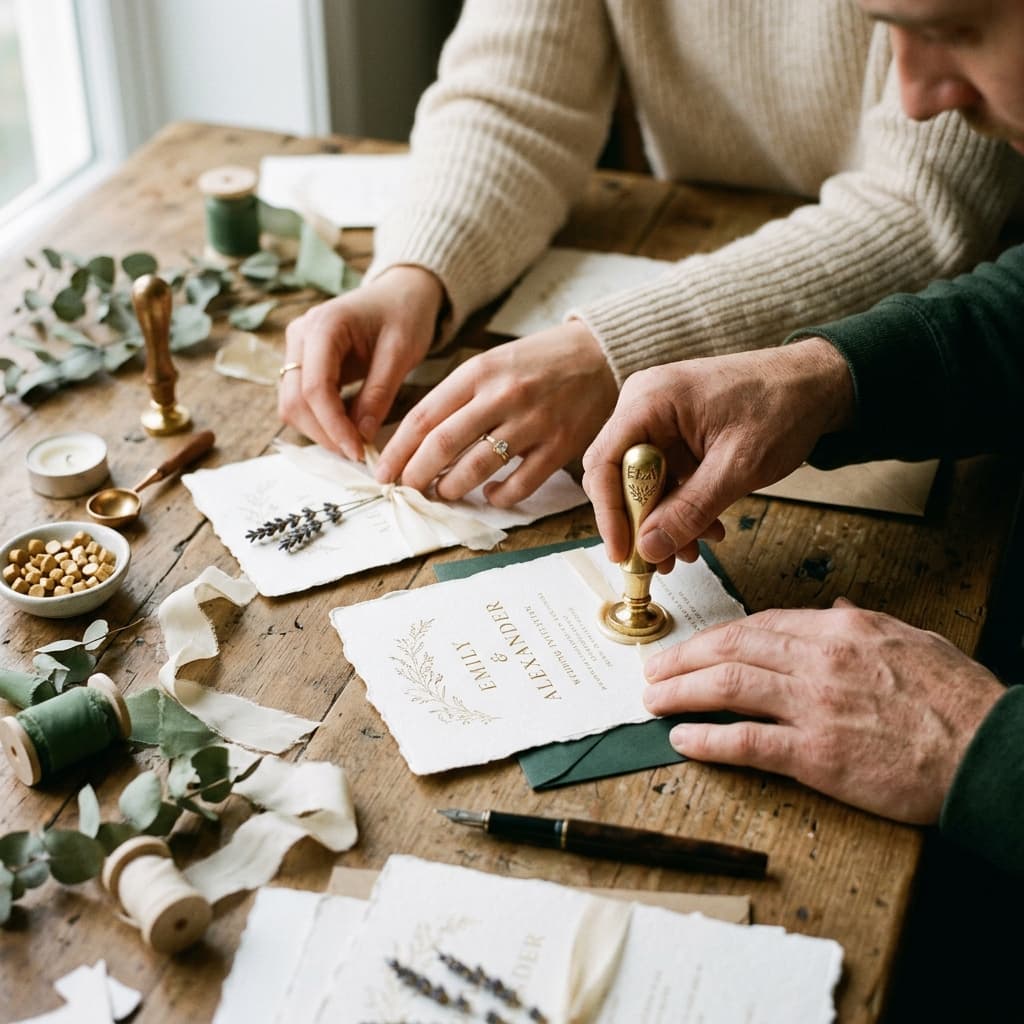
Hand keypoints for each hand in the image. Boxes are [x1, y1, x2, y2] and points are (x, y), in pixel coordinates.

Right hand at [278, 265, 444, 459]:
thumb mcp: (401, 352)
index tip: (358, 451)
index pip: (315, 388)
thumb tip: (362, 435)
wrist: (399, 294)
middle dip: (324, 433)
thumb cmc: (404, 315)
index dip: (333, 426)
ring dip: (320, 430)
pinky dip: (321, 420)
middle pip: (295, 400)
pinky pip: (301, 400)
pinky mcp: (302, 362)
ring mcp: (297, 348)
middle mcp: (300, 335)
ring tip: (356, 442)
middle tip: (358, 453)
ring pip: (292, 404)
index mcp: (323, 325)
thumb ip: (380, 393)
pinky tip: (349, 427)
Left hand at [375, 320, 618, 506]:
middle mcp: (503, 396)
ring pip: (477, 469)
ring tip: (444, 492)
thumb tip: (417, 438)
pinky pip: (519, 484)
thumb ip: (458, 396)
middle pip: (443, 445)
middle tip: (408, 489)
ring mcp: (532, 422)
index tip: (384, 471)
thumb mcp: (492, 363)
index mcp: (478, 372)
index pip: (424, 417)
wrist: (599, 355)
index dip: (398, 450)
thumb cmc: (537, 362)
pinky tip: (489, 495)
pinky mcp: (559, 446)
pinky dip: (498, 496)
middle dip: (417, 475)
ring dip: (452, 488)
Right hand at [581, 338, 853, 569]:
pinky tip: (706, 529)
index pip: (604, 462)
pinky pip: (664, 478)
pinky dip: (681, 506)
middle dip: (638, 523)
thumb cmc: (782, 407)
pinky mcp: (676, 434)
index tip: (624, 553)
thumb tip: (649, 548)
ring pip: (642, 483)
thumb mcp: (738, 467)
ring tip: (690, 552)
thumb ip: (690, 509)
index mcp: (650, 400)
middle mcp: (644, 406)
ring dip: (663, 521)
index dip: (609, 513)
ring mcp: (659, 420)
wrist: (817, 384)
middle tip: (657, 562)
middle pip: (618, 475)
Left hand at [643, 599, 1005, 823]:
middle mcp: (820, 658)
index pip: (761, 623)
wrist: (991, 752)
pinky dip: (708, 740)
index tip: (696, 646)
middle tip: (655, 667)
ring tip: (654, 698)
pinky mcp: (817, 755)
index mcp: (841, 628)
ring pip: (728, 686)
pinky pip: (747, 741)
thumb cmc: (958, 699)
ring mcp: (815, 705)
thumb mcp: (912, 638)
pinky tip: (682, 739)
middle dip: (685, 656)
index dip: (718, 635)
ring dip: (682, 691)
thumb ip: (862, 620)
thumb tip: (831, 605)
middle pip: (732, 647)